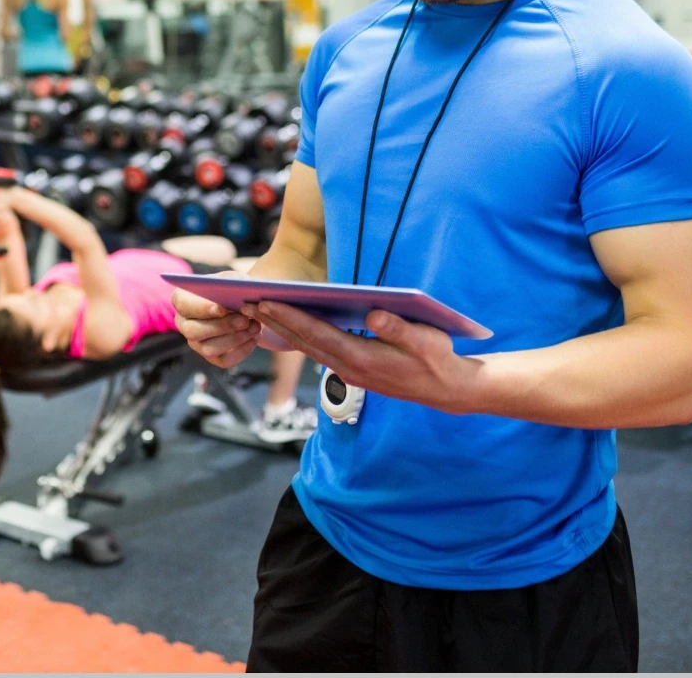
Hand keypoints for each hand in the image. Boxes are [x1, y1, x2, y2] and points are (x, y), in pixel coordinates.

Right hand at [172, 275, 265, 368]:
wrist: (248, 307)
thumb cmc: (236, 289)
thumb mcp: (235, 280)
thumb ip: (234, 285)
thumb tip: (240, 296)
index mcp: (183, 300)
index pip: (183, 305)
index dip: (202, 308)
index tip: (223, 308)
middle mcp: (184, 323)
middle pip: (193, 331)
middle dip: (222, 326)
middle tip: (244, 320)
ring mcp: (197, 343)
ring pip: (209, 349)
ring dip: (235, 338)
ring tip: (254, 327)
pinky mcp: (213, 357)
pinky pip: (224, 360)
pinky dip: (243, 349)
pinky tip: (254, 337)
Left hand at [241, 302, 482, 412]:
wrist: (445, 390)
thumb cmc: (436, 360)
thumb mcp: (426, 341)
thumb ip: (400, 328)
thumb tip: (374, 313)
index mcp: (362, 358)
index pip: (317, 334)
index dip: (289, 317)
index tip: (266, 302)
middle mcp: (349, 367)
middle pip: (304, 342)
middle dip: (274, 321)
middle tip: (246, 302)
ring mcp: (349, 371)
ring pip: (307, 348)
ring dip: (281, 329)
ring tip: (258, 310)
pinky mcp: (352, 369)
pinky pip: (318, 351)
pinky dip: (298, 336)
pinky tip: (287, 324)